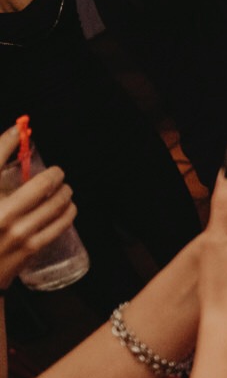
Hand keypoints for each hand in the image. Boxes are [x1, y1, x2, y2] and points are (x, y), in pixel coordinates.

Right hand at [0, 126, 76, 288]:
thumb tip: (7, 150)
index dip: (7, 141)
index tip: (17, 129)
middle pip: (39, 183)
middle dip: (53, 174)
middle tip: (57, 172)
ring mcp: (17, 232)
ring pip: (55, 203)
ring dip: (64, 193)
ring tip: (65, 190)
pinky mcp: (30, 248)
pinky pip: (58, 225)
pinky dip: (67, 213)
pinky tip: (68, 208)